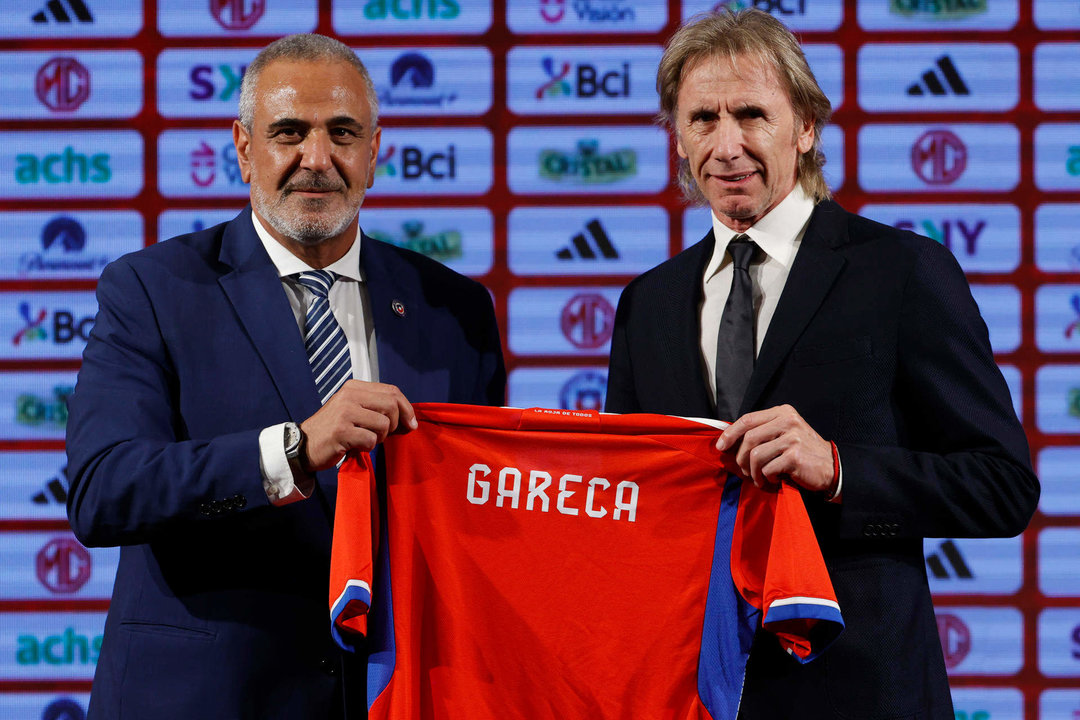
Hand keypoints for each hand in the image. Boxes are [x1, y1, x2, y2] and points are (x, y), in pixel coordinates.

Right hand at [300, 381, 416, 470]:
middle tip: (383, 435)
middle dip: (395, 424)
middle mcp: (349, 395)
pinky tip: (355, 446)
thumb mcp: (355, 411)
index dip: (407, 408)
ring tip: (364, 439)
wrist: (304, 445)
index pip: (392, 391)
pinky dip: (367, 447)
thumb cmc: (335, 430)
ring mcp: (344, 412)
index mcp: (354, 387)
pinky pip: (370, 440)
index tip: (411, 424)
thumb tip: (411, 421)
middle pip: (392, 405)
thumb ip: (379, 410)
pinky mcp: (341, 431)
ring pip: (384, 424)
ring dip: (379, 438)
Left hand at [715, 404, 835, 494]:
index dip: (730, 433)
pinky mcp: (796, 456)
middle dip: (741, 458)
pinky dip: (767, 478)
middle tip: (744, 471)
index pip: (748, 419)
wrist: (831, 467)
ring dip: (753, 472)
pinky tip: (774, 480)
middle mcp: (788, 421)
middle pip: (749, 438)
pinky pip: (768, 468)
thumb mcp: (784, 433)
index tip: (720, 446)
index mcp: (783, 412)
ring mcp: (793, 438)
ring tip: (759, 478)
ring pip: (756, 455)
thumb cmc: (802, 452)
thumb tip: (728, 441)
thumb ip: (762, 432)